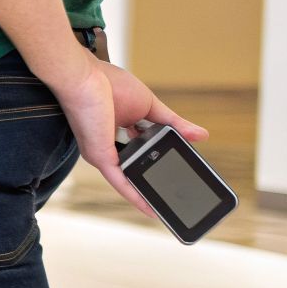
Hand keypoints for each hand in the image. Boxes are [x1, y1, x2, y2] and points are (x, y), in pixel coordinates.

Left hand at [43, 54, 207, 217]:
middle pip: (138, 167)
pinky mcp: (100, 158)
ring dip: (150, 192)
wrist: (83, 77)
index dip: (160, 159)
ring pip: (131, 179)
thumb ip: (175, 124)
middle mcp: (109, 146)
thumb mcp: (151, 107)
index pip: (143, 150)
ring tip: (171, 207)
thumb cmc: (108, 83)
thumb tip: (202, 136)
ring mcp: (103, 154)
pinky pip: (120, 182)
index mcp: (118, 131)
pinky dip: (136, 196)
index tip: (179, 171)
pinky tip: (150, 210)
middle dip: (157, 179)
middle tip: (181, 195)